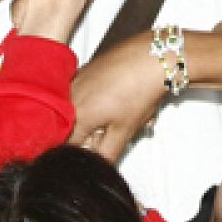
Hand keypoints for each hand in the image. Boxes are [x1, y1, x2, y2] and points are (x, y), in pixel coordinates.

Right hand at [70, 35, 167, 161]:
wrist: (153, 55)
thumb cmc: (140, 89)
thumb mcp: (125, 130)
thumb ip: (106, 153)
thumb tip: (98, 166)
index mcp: (76, 116)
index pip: (68, 146)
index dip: (84, 151)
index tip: (98, 148)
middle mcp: (69, 98)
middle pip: (70, 128)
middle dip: (89, 134)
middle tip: (110, 130)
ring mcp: (75, 81)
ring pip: (76, 110)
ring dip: (92, 117)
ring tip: (116, 111)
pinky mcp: (83, 70)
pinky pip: (81, 93)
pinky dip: (94, 101)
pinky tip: (115, 98)